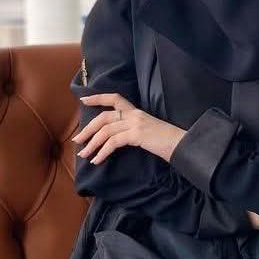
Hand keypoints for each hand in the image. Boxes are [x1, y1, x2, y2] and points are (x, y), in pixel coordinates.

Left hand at [71, 92, 186, 164]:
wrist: (181, 145)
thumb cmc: (166, 142)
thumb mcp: (148, 132)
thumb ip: (132, 131)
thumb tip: (114, 140)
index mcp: (137, 112)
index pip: (115, 98)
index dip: (98, 98)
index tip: (83, 99)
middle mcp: (134, 114)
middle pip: (104, 117)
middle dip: (88, 129)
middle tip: (77, 141)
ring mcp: (135, 123)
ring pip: (105, 130)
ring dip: (92, 144)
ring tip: (84, 155)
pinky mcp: (136, 134)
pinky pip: (113, 142)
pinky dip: (102, 152)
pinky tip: (97, 160)